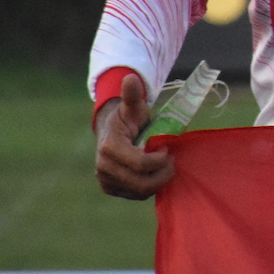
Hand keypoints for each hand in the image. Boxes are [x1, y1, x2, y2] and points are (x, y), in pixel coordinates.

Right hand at [94, 73, 173, 199]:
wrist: (112, 131)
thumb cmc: (128, 117)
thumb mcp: (133, 106)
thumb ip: (133, 96)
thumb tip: (130, 78)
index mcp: (110, 148)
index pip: (142, 164)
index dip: (160, 159)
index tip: (166, 148)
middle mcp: (103, 167)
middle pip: (141, 183)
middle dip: (162, 173)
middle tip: (170, 160)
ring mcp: (105, 180)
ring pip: (140, 192)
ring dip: (158, 181)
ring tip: (164, 166)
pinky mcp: (110, 189)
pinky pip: (135, 195)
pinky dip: (150, 187)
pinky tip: (154, 173)